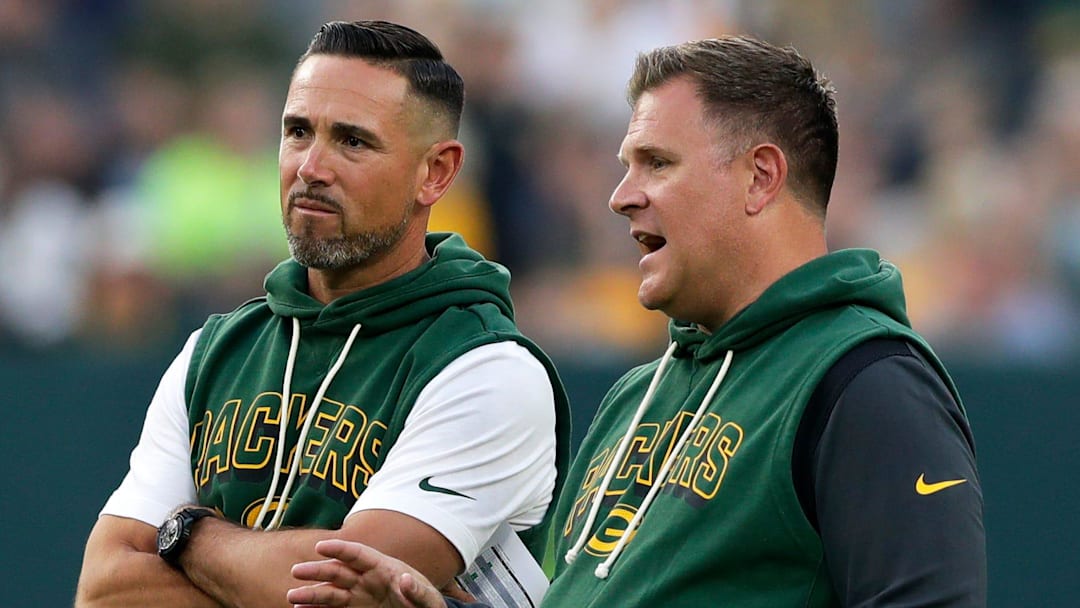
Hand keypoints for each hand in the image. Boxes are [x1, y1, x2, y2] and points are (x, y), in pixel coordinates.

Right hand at [288, 539, 447, 607]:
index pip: (358, 554)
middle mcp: (366, 579)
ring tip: (293, 597)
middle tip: (297, 571)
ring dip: (311, 594)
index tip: (320, 547)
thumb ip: (417, 590)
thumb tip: (406, 579)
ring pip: (330, 592)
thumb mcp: (427, 597)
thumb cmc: (426, 602)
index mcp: (383, 567)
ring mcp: (358, 596)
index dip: (339, 549)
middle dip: (318, 571)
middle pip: (338, 571)